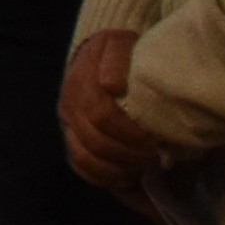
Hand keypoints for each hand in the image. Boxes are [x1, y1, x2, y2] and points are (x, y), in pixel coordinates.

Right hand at [60, 27, 159, 193]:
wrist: (98, 57)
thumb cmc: (120, 54)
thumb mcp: (121, 44)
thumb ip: (117, 59)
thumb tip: (112, 85)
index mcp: (81, 83)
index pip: (100, 116)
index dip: (129, 133)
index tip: (155, 140)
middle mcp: (69, 107)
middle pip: (93, 143)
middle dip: (128, 155)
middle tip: (156, 158)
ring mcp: (68, 126)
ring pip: (84, 160)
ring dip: (117, 170)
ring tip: (143, 170)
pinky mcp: (73, 140)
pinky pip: (81, 168)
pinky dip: (104, 179)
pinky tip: (128, 180)